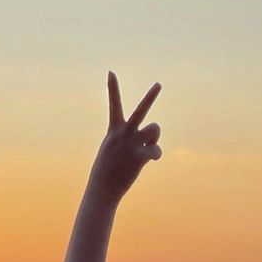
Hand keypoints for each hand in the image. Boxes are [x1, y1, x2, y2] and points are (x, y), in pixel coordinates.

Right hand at [89, 72, 162, 202]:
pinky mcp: (139, 157)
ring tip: (146, 147)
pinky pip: (156, 150)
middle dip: (150, 97)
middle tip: (159, 84)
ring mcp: (131, 145)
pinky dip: (156, 154)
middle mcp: (123, 134)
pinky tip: (151, 159)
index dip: (112, 87)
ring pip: (154, 129)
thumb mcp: (113, 149)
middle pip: (140, 111)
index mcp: (114, 130)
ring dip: (154, 136)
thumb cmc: (107, 169)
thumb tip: (150, 138)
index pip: (114, 104)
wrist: (102, 189)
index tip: (111, 72)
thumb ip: (130, 139)